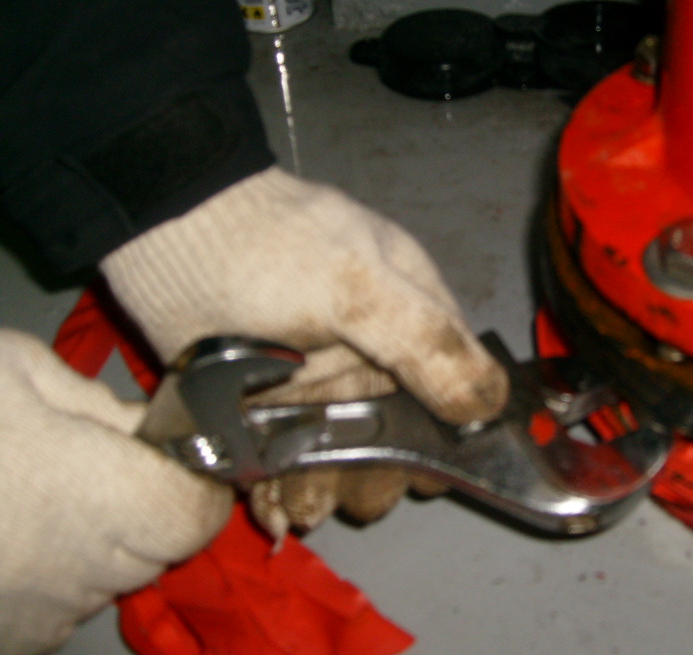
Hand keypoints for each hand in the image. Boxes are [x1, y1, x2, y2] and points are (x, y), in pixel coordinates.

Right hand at [0, 329, 232, 654]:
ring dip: (96, 537)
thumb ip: (100, 405)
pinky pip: (58, 605)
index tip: (167, 449)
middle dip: (147, 499)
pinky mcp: (8, 638)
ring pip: (109, 576)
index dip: (194, 478)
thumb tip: (152, 425)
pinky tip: (7, 528)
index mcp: (95, 499)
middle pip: (160, 545)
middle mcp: (77, 573)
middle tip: (92, 458)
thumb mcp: (15, 371)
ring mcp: (37, 617)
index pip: (197, 512)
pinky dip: (49, 571)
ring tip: (32, 490)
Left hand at [100, 166, 508, 536]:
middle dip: (372, 478)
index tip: (416, 475)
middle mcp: (372, 357)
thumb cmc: (270, 248)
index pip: (450, 398)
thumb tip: (488, 408)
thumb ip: (424, 340)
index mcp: (412, 319)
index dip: (439, 442)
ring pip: (337, 455)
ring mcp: (316, 384)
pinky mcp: (264, 405)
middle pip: (393, 438)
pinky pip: (285, 459)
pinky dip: (281, 490)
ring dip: (323, 492)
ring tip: (299, 507)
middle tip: (345, 496)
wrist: (164, 225)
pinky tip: (272, 507)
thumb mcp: (355, 284)